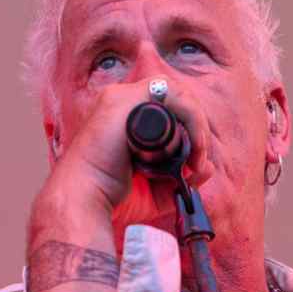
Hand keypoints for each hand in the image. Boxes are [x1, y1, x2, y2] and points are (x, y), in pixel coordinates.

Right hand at [51, 79, 211, 218]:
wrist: (85, 198)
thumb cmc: (111, 197)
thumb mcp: (154, 190)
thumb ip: (179, 179)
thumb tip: (207, 168)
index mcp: (125, 118)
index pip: (168, 109)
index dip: (189, 130)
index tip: (195, 163)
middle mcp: (122, 103)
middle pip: (175, 99)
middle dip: (197, 128)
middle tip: (199, 161)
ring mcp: (122, 98)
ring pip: (176, 93)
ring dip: (197, 124)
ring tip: (198, 155)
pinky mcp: (126, 100)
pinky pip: (171, 94)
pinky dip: (191, 117)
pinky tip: (194, 144)